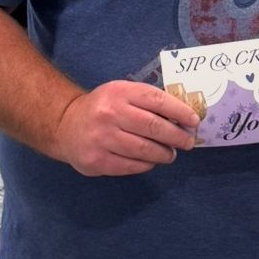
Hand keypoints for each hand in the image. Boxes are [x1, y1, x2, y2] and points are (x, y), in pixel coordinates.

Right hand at [53, 82, 200, 176]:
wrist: (65, 125)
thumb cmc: (103, 108)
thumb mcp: (121, 93)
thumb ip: (148, 101)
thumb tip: (183, 117)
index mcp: (119, 92)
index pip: (157, 100)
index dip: (180, 112)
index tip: (193, 121)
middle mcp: (110, 114)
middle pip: (153, 127)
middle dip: (177, 136)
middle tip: (187, 142)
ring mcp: (102, 138)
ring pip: (144, 150)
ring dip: (164, 154)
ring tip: (170, 154)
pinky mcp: (97, 160)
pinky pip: (131, 165)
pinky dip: (146, 164)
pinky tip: (151, 161)